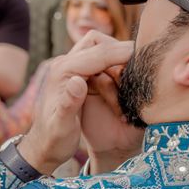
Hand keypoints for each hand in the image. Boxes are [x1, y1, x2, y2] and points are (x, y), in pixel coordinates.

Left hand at [18, 31, 133, 174]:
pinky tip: (124, 81)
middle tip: (139, 68)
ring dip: (116, 58)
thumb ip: (68, 105)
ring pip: (100, 47)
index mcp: (62, 72)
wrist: (43, 147)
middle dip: (119, 51)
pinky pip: (99, 60)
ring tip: (131, 78)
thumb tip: (78, 81)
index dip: (123, 52)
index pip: (98, 52)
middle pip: (98, 42)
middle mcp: (64, 64)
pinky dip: (113, 65)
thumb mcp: (61, 128)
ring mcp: (70, 68)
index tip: (145, 55)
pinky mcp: (77, 74)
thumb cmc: (54, 140)